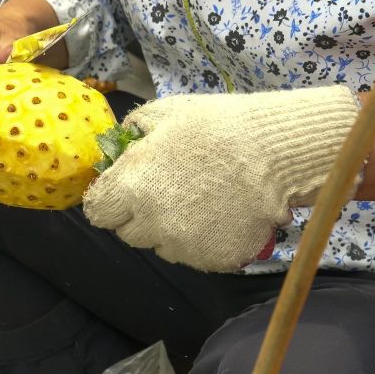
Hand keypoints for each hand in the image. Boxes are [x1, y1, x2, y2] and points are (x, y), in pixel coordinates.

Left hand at [83, 86, 359, 271]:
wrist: (277, 151)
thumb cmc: (218, 125)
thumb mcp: (166, 112)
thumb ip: (133, 131)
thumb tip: (119, 143)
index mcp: (131, 187)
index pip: (98, 213)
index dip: (109, 201)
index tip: (123, 192)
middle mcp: (152, 224)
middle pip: (128, 234)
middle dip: (139, 216)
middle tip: (166, 193)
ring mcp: (185, 247)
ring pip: (162, 247)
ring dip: (170, 231)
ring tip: (199, 202)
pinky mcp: (215, 261)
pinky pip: (196, 256)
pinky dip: (203, 241)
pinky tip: (221, 214)